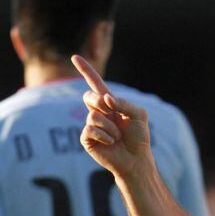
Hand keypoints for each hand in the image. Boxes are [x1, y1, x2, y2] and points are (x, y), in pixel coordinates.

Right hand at [71, 55, 152, 176]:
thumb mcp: (139, 115)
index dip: (86, 70)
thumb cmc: (139, 137)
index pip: (96, 83)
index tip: (75, 56)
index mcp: (110, 104)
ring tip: (117, 137)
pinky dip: (105, 136)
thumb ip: (124, 103)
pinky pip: (91, 130)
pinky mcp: (86, 138)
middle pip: (89, 96)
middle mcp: (98, 112)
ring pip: (93, 115)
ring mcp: (91, 125)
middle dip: (101, 103)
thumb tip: (106, 99)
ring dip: (110, 127)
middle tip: (112, 113)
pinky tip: (110, 143)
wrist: (136, 158)